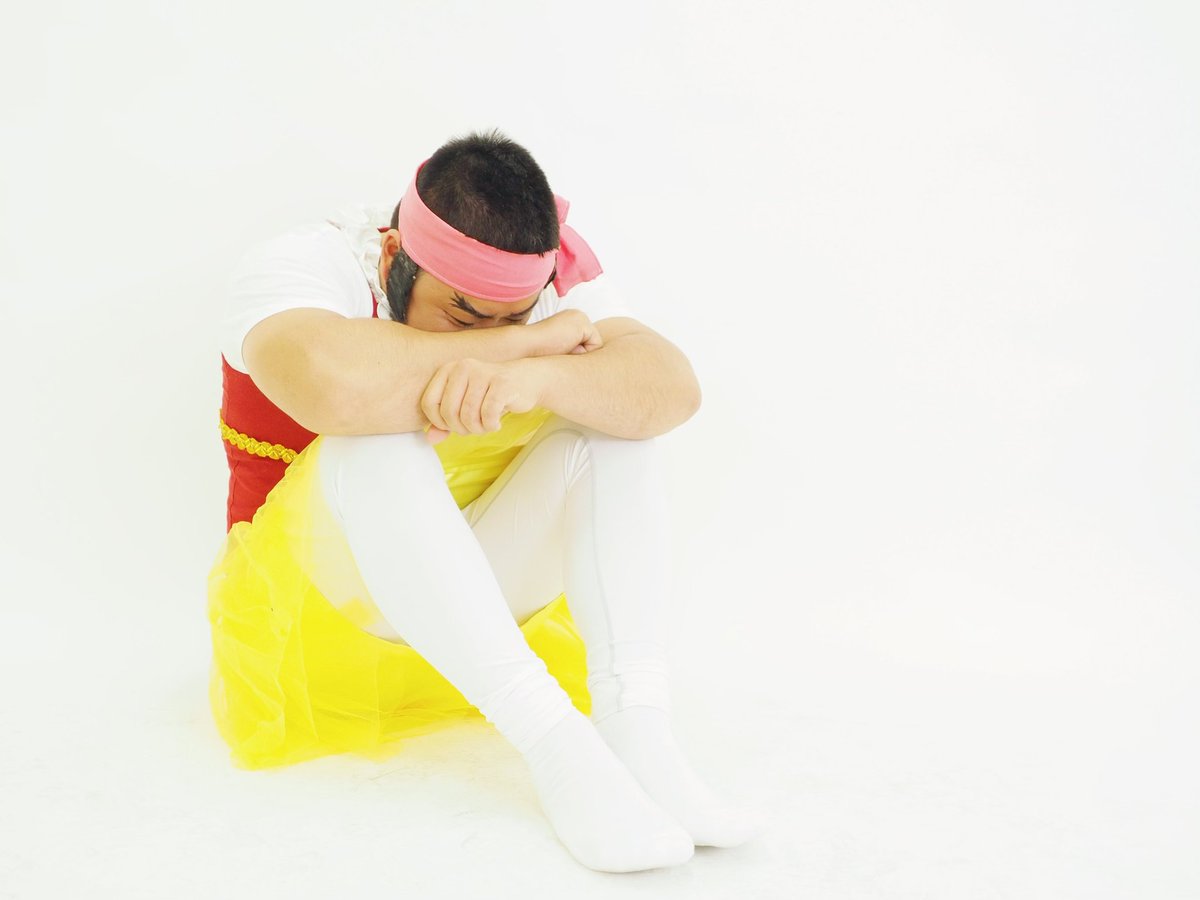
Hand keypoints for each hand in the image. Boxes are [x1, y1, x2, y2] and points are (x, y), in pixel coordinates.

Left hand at [420, 358, 544, 436]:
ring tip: (486, 426)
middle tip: (474, 428)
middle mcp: (463, 367)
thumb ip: (445, 421)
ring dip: (478, 429)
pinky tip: (496, 423)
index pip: (429, 403)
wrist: (527, 379)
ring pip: (468, 415)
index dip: (440, 422)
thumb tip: (431, 438)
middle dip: (461, 428)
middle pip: (448, 411)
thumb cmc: (491, 393)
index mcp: (448, 369)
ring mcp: (483, 373)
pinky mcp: (502, 383)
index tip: (455, 425)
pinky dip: (491, 426)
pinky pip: (488, 414)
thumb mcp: (464, 405)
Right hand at [527, 309, 602, 355]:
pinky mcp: (582, 322)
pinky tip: (564, 347)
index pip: (588, 345)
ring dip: (579, 355)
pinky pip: (596, 345)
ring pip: (595, 346)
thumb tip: (587, 364)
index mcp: (570, 321)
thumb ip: (571, 351)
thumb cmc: (536, 354)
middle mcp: (576, 315)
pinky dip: (582, 352)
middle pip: (593, 345)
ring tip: (560, 350)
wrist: (523, 347)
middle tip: (560, 352)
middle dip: (580, 355)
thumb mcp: (558, 351)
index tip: (557, 353)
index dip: (576, 356)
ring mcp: (579, 317)